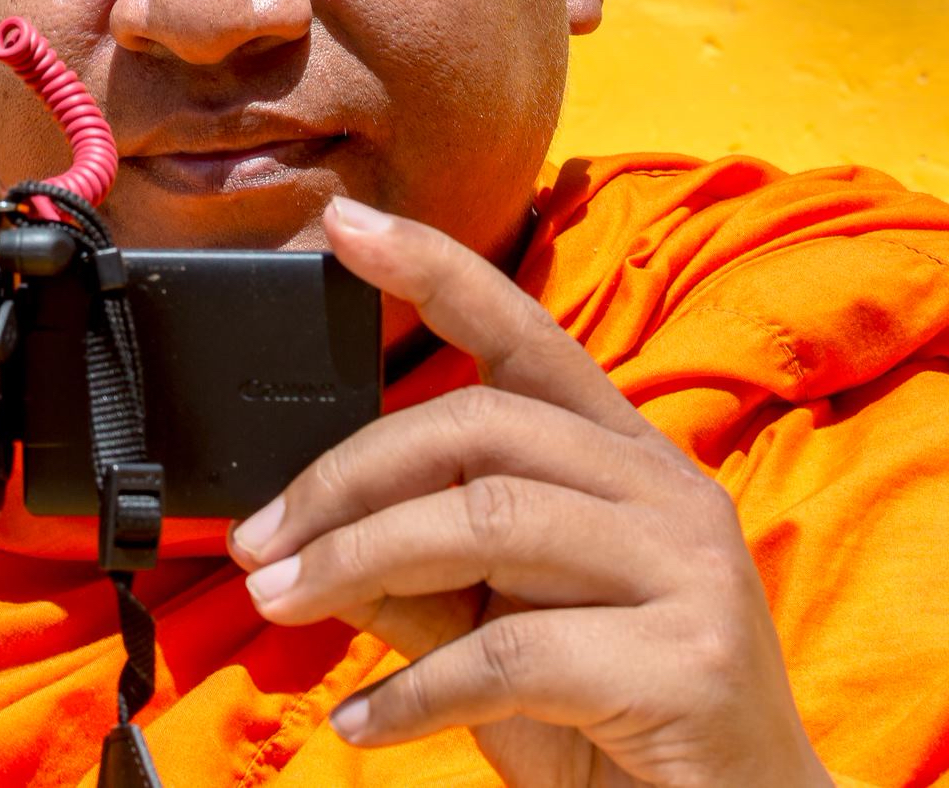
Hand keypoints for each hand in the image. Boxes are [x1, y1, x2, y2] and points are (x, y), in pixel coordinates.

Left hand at [228, 197, 830, 787]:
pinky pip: (512, 651)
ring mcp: (689, 572)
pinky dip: (413, 689)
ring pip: (487, 523)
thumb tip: (310, 531)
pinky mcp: (685, 665)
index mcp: (628, 463)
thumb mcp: (502, 632)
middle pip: (479, 429)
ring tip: (280, 603)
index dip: (435, 269)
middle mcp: (668, 493)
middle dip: (345, 477)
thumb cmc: (614, 726)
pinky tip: (362, 721)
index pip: (527, 336)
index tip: (341, 221)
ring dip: (357, 562)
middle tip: (259, 542)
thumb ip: (422, 573)